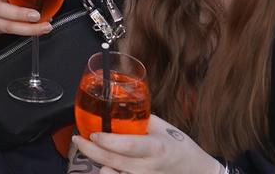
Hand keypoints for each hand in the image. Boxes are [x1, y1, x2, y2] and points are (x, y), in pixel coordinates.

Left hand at [74, 115, 219, 173]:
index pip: (127, 146)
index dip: (107, 141)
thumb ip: (140, 119)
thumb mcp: (164, 128)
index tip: (93, 133)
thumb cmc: (181, 148)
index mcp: (156, 148)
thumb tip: (117, 108)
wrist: (196, 171)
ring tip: (94, 152)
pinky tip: (107, 166)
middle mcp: (148, 168)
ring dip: (99, 164)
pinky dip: (110, 173)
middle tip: (78, 139)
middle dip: (90, 150)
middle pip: (112, 162)